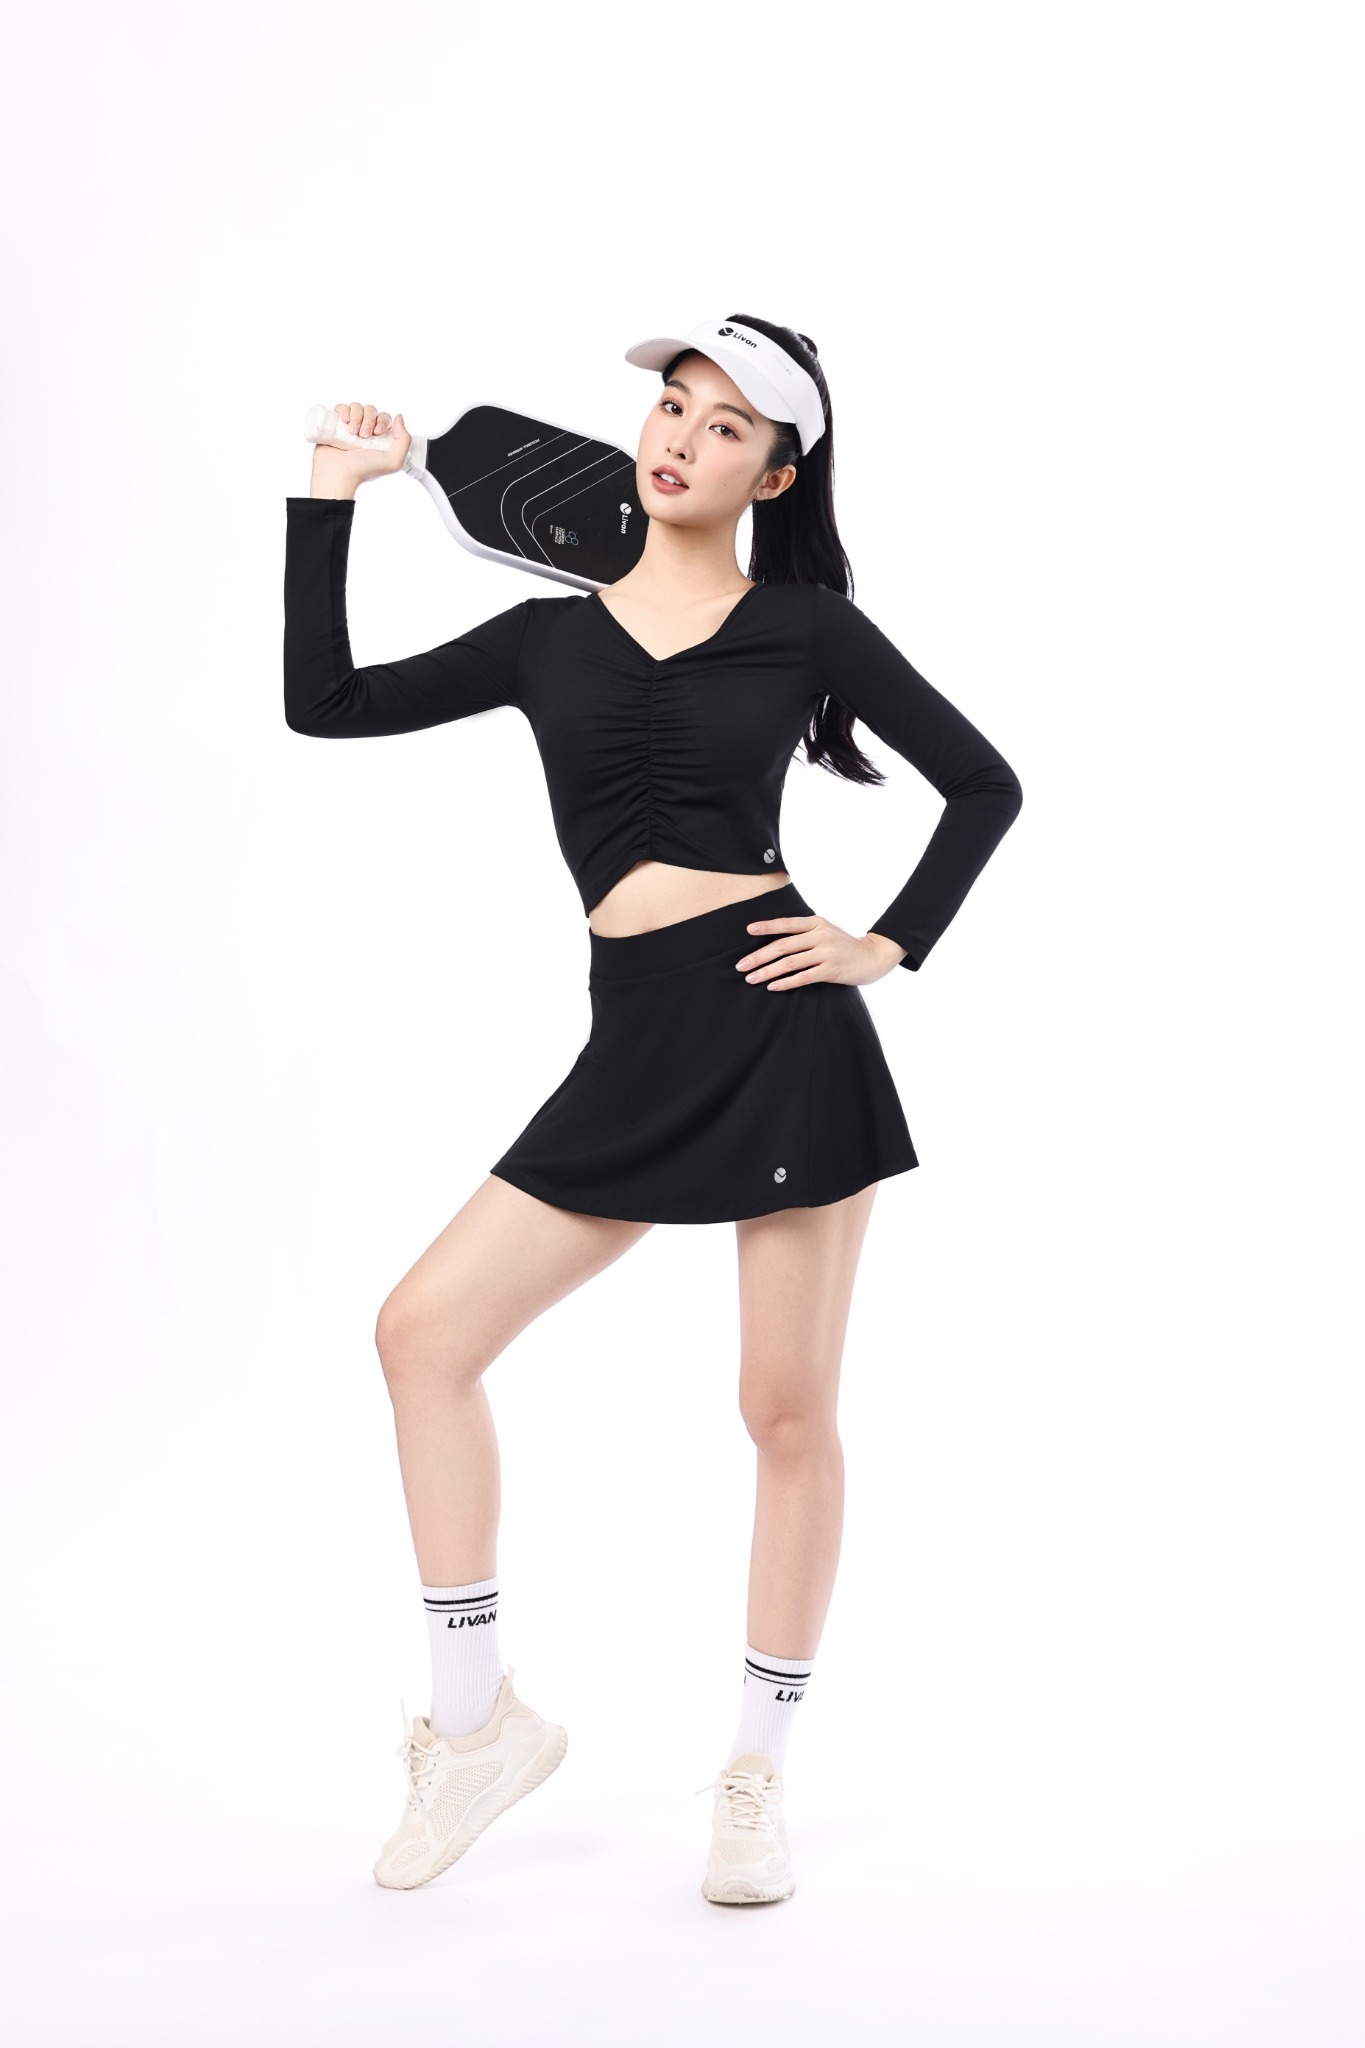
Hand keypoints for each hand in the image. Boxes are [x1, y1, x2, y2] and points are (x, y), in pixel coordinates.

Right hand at [309, 401, 411, 496]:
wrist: (339, 473)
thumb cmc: (364, 470)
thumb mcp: (393, 461)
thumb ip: (404, 440)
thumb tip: (399, 416)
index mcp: (379, 438)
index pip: (384, 417)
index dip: (383, 420)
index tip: (377, 432)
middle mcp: (365, 431)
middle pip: (371, 410)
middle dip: (368, 419)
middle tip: (363, 435)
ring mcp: (350, 427)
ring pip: (356, 407)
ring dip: (356, 416)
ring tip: (352, 432)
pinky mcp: (335, 425)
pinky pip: (341, 408)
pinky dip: (343, 410)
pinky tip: (344, 421)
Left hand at [734, 912, 906, 990]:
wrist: (874, 956)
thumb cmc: (845, 945)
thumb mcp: (827, 930)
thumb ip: (806, 932)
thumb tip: (776, 938)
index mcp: (817, 923)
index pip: (786, 924)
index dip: (766, 926)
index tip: (748, 930)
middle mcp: (820, 935)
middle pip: (783, 946)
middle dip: (758, 956)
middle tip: (741, 966)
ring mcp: (826, 953)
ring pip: (789, 963)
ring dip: (767, 972)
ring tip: (751, 978)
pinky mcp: (831, 971)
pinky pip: (803, 977)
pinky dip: (786, 982)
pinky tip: (773, 987)